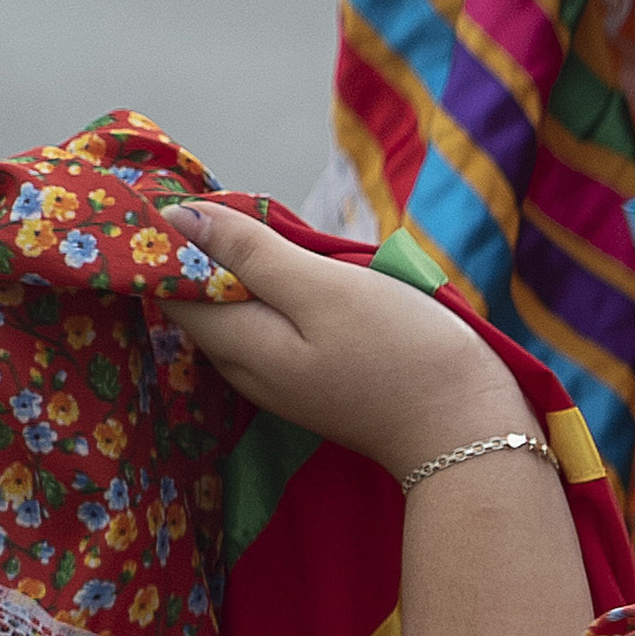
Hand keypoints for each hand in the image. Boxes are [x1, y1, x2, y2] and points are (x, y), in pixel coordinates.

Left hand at [158, 202, 533, 471]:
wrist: (467, 432)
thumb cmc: (402, 353)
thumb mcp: (326, 288)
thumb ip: (251, 253)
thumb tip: (179, 218)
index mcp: (236, 342)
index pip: (167, 284)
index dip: (176, 240)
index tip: (210, 203)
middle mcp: (240, 368)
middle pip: (201, 300)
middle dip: (217, 254)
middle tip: (263, 218)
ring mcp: (275, 383)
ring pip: (238, 315)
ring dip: (254, 276)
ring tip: (295, 248)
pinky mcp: (307, 387)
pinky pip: (271, 332)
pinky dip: (280, 302)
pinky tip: (317, 288)